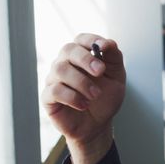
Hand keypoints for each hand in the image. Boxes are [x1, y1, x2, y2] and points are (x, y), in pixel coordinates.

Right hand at [41, 33, 125, 163]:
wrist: (98, 124)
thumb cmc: (105, 98)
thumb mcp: (117, 76)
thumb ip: (114, 57)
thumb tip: (106, 42)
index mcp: (82, 55)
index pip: (81, 39)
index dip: (91, 40)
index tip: (103, 47)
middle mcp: (65, 63)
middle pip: (68, 49)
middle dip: (86, 59)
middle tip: (100, 72)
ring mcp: (54, 79)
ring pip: (61, 69)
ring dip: (82, 82)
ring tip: (95, 95)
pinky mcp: (48, 96)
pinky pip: (54, 90)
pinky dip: (72, 97)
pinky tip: (84, 104)